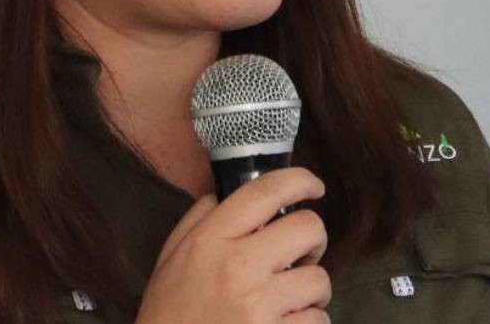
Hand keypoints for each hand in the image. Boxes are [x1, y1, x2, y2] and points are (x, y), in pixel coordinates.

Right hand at [135, 167, 330, 323]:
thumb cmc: (171, 313)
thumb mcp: (171, 258)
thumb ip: (199, 219)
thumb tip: (227, 193)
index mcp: (211, 240)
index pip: (265, 192)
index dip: (300, 180)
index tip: (314, 186)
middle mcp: (236, 267)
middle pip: (307, 227)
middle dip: (314, 239)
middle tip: (300, 255)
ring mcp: (257, 305)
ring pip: (319, 279)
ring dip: (312, 290)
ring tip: (291, 299)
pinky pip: (318, 319)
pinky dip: (309, 322)